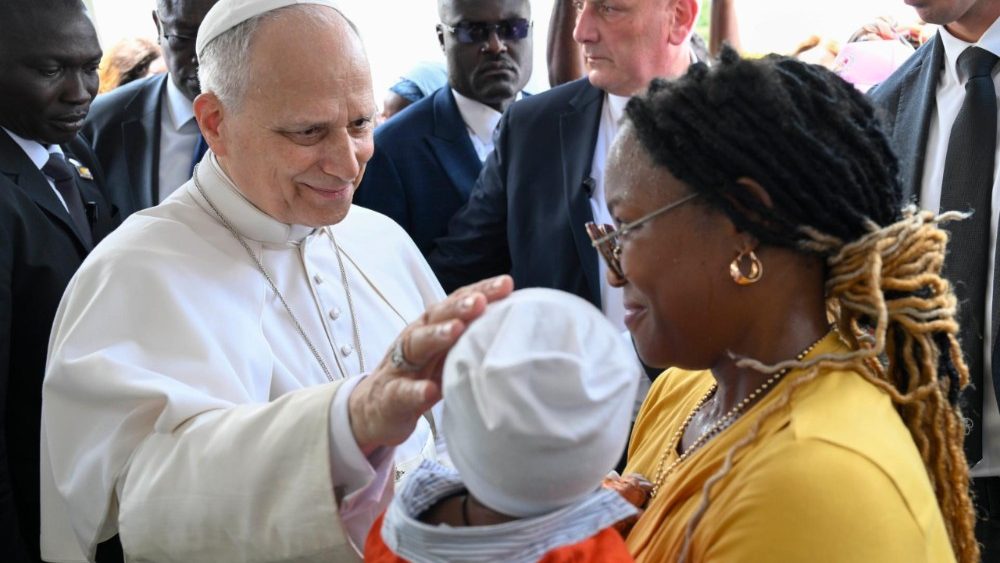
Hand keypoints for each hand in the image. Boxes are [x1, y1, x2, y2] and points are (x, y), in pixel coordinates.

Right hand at [348, 275, 513, 454]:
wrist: (376, 410)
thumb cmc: (419, 376)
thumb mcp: (445, 355)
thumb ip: (471, 339)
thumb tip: (517, 326)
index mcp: (432, 328)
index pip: (457, 303)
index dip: (480, 291)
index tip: (507, 284)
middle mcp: (414, 339)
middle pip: (436, 317)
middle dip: (458, 307)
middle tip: (480, 302)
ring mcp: (400, 367)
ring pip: (416, 345)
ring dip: (436, 335)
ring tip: (456, 330)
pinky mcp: (390, 397)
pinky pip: (402, 392)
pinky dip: (415, 390)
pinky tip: (430, 390)